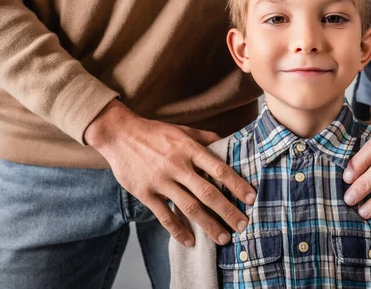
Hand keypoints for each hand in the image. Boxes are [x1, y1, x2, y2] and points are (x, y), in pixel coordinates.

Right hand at [84, 100, 255, 246]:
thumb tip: (226, 142)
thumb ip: (205, 137)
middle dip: (227, 211)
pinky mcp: (145, 192)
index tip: (251, 198)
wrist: (119, 134)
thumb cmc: (154, 132)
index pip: (219, 168)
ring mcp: (160, 180)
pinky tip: (190, 241)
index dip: (237, 184)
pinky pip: (164, 215)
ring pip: (188, 207)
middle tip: (242, 226)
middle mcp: (177, 165)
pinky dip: (177, 230)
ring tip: (222, 238)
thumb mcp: (182, 129)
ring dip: (208, 224)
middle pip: (207, 192)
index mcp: (189, 149)